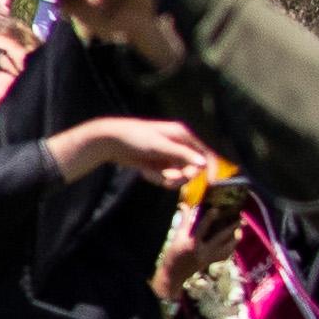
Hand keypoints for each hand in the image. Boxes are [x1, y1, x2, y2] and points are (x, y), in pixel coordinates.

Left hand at [41, 113, 213, 192]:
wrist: (109, 142)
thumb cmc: (134, 137)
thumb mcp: (159, 145)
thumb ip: (181, 154)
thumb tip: (203, 163)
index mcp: (182, 135)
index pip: (204, 153)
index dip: (209, 168)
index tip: (210, 183)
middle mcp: (178, 145)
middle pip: (192, 169)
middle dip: (181, 176)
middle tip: (168, 178)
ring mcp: (168, 156)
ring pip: (179, 176)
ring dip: (166, 179)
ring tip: (151, 173)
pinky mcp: (159, 164)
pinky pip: (166, 178)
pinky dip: (157, 178)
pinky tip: (144, 171)